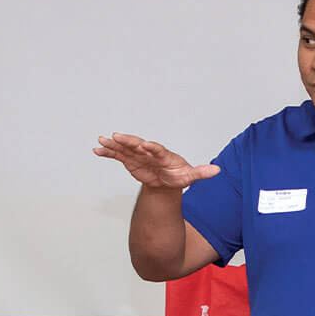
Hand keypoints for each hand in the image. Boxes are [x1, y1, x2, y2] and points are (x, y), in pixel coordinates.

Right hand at [93, 133, 220, 189]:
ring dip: (113, 145)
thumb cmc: (179, 175)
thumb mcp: (190, 176)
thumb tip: (218, 170)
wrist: (167, 179)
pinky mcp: (130, 160)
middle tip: (117, 136)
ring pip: (125, 148)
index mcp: (163, 155)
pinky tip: (96, 150)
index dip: (152, 147)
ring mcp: (138, 155)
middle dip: (128, 141)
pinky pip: (117, 156)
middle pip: (137, 145)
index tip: (146, 145)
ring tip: (101, 140)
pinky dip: (107, 153)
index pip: (157, 150)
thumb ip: (201, 173)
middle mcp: (149, 152)